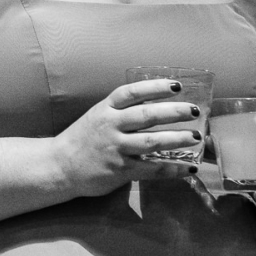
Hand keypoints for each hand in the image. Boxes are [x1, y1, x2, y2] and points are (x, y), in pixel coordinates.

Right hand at [51, 78, 201, 197]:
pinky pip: (151, 169)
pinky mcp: (120, 170)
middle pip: (146, 116)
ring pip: (151, 142)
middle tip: (194, 111)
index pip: (132, 93)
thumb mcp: (97, 117)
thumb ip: (121, 112)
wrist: (59, 165)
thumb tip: (157, 106)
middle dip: (173, 112)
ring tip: (196, 137)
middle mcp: (110, 125)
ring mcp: (115, 148)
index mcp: (105, 109)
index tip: (176, 85)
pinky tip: (189, 168)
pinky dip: (172, 169)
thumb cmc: (82, 139)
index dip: (155, 88)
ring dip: (176, 139)